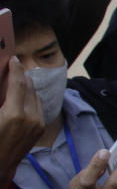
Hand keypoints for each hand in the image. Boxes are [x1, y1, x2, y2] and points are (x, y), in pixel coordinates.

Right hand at [0, 58, 44, 188]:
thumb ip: (0, 98)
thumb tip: (4, 88)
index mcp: (14, 114)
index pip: (18, 83)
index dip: (15, 68)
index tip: (13, 59)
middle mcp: (30, 118)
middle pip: (29, 87)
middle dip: (21, 76)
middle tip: (13, 68)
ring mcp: (37, 124)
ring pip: (35, 96)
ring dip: (26, 87)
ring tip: (16, 81)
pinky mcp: (40, 129)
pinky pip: (37, 107)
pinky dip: (30, 98)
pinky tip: (21, 97)